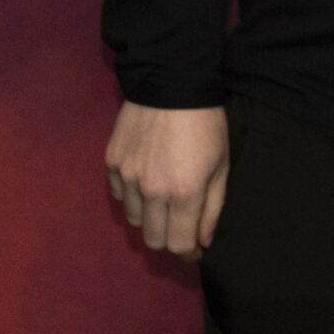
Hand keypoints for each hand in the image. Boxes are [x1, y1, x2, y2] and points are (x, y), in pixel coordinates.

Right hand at [105, 101, 229, 261]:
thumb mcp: (221, 165)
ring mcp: (127, 177)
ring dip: (150, 218)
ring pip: (134, 220)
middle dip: (169, 239)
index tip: (194, 248)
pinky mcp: (112, 163)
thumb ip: (213, 208)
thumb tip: (203, 241)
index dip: (188, 252)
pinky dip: (132, 197)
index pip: (178, 245)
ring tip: (163, 200)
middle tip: (179, 226)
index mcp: (183, 193)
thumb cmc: (205, 124)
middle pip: (153, 240)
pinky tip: (145, 181)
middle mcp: (151, 191)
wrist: (172, 82)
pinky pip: (118, 195)